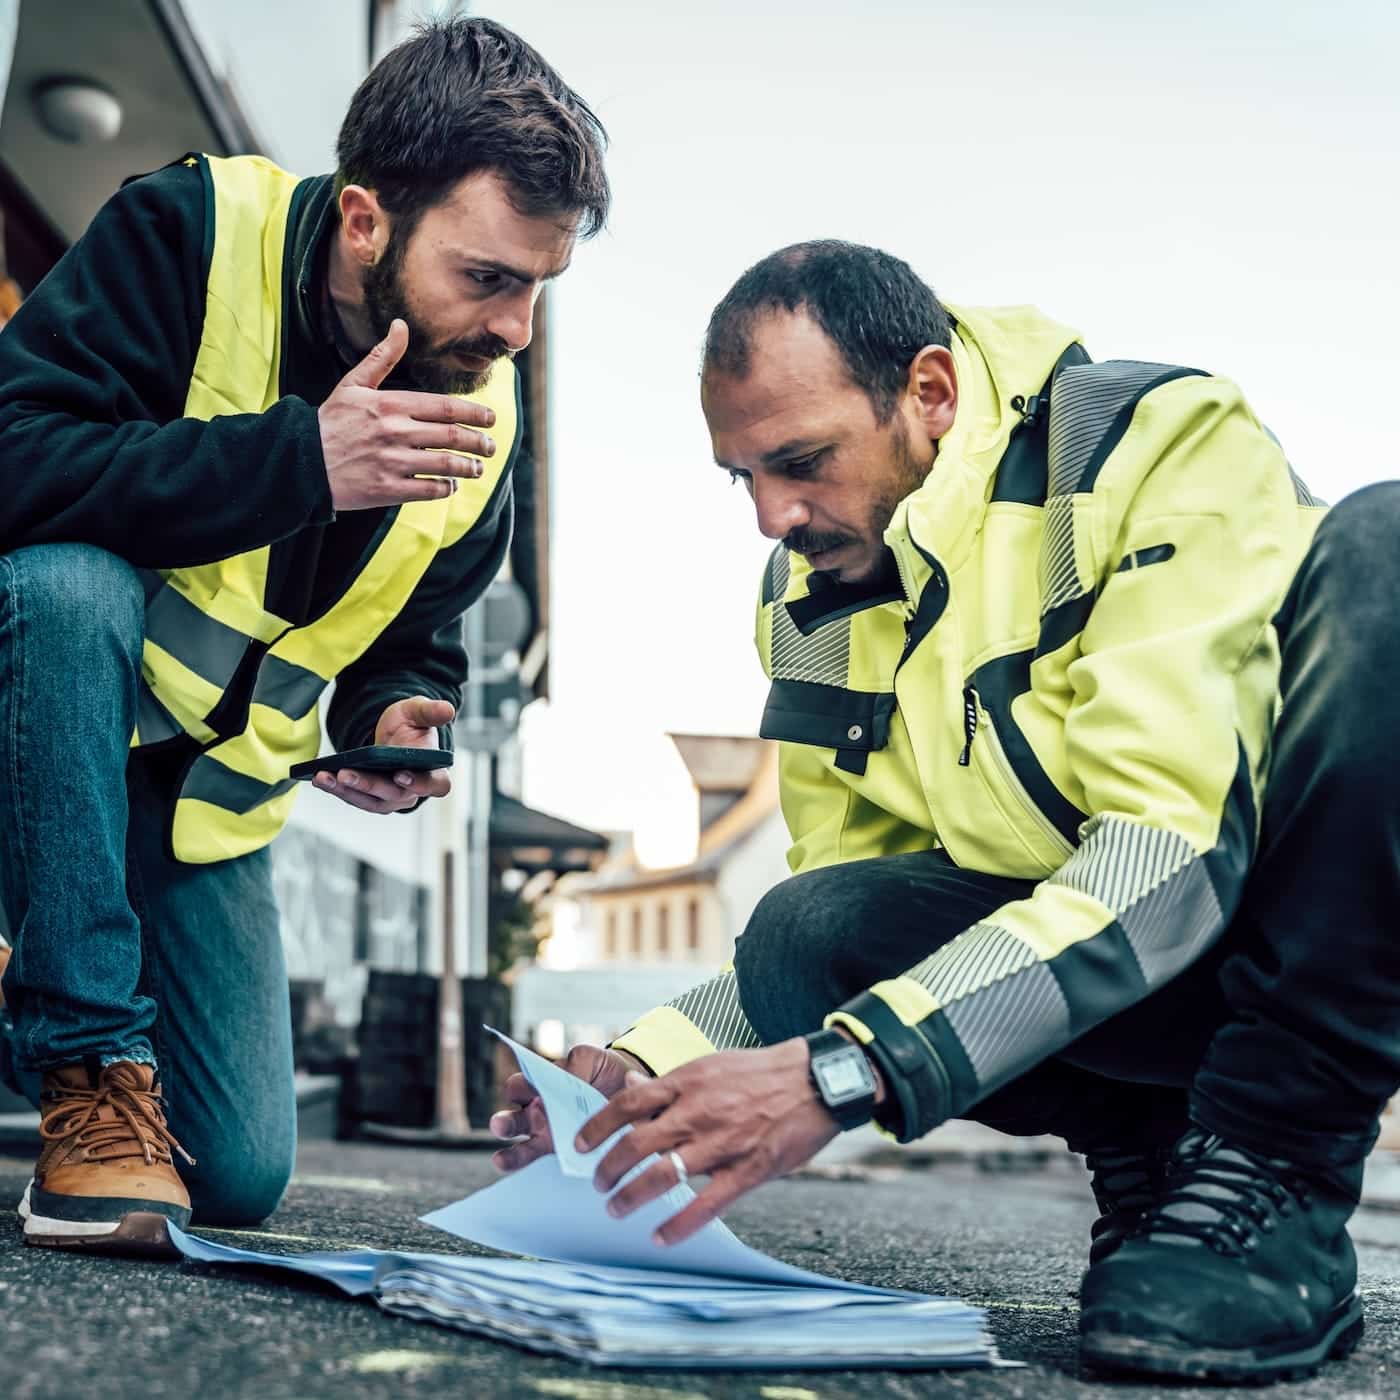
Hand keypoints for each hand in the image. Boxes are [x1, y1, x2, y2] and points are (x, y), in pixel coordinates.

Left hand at [311, 695, 452, 812]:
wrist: (393, 735)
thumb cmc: (410, 725)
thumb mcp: (418, 712)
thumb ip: (431, 711)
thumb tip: (449, 710)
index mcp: (434, 771)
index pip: (436, 784)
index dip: (420, 783)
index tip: (401, 775)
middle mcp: (414, 790)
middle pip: (394, 795)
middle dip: (368, 785)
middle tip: (346, 773)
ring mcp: (391, 798)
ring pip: (370, 801)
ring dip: (346, 790)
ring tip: (324, 777)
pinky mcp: (370, 798)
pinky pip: (354, 797)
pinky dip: (337, 789)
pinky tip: (319, 777)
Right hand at [318, 318, 496, 510]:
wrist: (300, 462)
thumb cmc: (329, 422)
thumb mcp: (353, 385)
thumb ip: (382, 357)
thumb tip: (400, 325)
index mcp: (390, 404)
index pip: (445, 407)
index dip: (474, 413)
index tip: (491, 419)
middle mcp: (394, 432)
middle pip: (453, 436)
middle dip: (479, 443)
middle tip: (491, 447)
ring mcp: (392, 462)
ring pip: (446, 465)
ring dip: (468, 467)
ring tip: (477, 468)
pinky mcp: (387, 489)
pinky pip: (429, 490)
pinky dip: (446, 488)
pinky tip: (451, 485)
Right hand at [489, 1044, 647, 1172]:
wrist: (628, 1089)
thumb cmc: (601, 1070)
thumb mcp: (591, 1058)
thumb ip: (576, 1062)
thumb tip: (565, 1075)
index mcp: (540, 1085)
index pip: (518, 1086)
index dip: (517, 1089)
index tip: (518, 1092)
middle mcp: (538, 1111)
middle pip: (513, 1119)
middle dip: (504, 1123)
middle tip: (500, 1126)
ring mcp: (547, 1135)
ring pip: (522, 1147)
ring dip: (511, 1154)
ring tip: (501, 1160)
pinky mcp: (561, 1153)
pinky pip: (545, 1163)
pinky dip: (536, 1168)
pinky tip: (534, 1171)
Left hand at [576, 1039, 840, 1244]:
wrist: (815, 1080)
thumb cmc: (760, 1073)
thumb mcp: (710, 1066)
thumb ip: (671, 1083)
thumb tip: (632, 1087)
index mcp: (688, 1081)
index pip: (628, 1103)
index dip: (598, 1126)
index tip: (580, 1144)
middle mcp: (699, 1111)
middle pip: (637, 1143)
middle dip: (609, 1168)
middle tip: (597, 1184)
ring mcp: (723, 1142)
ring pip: (664, 1174)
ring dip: (632, 1196)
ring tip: (616, 1208)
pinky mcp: (748, 1169)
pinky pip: (707, 1203)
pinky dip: (678, 1224)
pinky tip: (660, 1236)